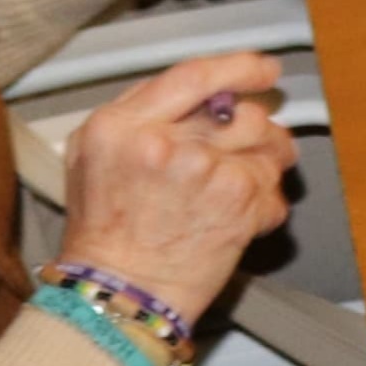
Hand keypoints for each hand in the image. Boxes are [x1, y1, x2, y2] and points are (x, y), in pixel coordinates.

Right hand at [55, 52, 299, 322]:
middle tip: (246, 154)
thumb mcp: (92, 157)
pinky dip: (264, 204)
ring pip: (268, 143)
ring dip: (266, 164)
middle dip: (254, 132)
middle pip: (241, 111)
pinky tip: (234, 221)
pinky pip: (274, 185)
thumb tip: (202, 90)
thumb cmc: (106, 234)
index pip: (194, 76)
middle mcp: (162, 141)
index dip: (239, 68)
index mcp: (119, 126)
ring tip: (239, 190)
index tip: (264, 69)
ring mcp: (204, 168)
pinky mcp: (238, 199)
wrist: (119, 296)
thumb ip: (140, 113)